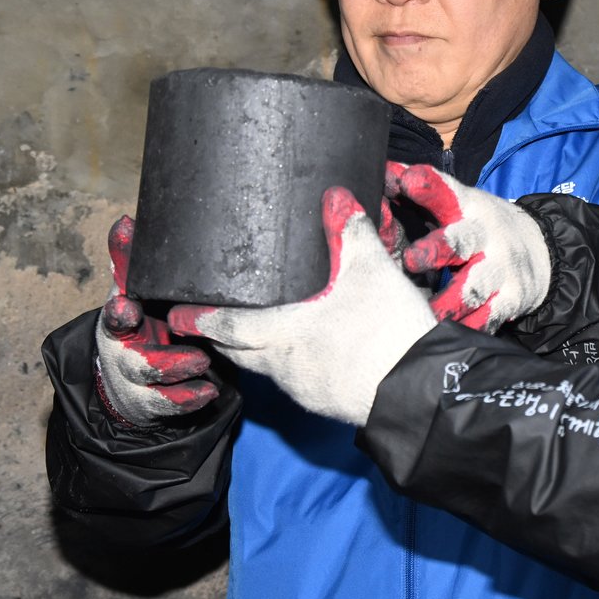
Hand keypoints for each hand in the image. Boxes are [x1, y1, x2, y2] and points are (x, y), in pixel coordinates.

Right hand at [94, 215, 217, 424]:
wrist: (125, 379)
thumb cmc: (136, 324)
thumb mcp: (132, 293)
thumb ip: (129, 262)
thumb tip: (125, 221)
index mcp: (117, 320)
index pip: (114, 315)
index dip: (119, 310)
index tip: (126, 303)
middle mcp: (122, 353)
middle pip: (135, 358)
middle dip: (157, 356)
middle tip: (190, 351)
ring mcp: (135, 381)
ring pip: (153, 381)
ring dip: (179, 371)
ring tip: (203, 363)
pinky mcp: (149, 403)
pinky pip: (167, 404)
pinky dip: (188, 398)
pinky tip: (207, 392)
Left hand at [167, 187, 436, 426]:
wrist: (420, 391)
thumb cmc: (387, 332)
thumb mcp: (371, 271)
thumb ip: (349, 232)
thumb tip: (335, 195)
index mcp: (284, 333)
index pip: (229, 325)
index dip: (202, 317)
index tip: (178, 314)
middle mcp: (285, 366)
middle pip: (240, 352)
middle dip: (221, 337)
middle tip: (206, 323)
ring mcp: (305, 390)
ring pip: (268, 369)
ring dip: (256, 353)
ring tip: (255, 333)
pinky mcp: (327, 403)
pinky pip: (296, 382)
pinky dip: (289, 365)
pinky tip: (304, 353)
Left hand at [386, 162, 551, 332]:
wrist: (543, 252)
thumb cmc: (481, 227)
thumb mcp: (461, 203)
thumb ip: (425, 191)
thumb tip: (385, 171)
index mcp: (468, 208)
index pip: (446, 193)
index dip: (427, 187)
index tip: (407, 182)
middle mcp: (484, 237)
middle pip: (460, 241)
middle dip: (436, 249)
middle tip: (412, 260)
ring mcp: (499, 270)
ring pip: (472, 287)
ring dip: (448, 301)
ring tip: (425, 314)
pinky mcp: (510, 300)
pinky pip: (487, 318)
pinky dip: (469, 328)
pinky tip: (447, 336)